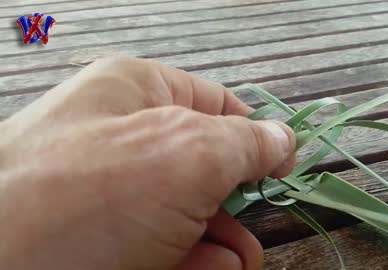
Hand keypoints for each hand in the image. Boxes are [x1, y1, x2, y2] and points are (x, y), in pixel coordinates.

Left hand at [0, 57, 295, 269]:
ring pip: (186, 213)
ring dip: (221, 238)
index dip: (253, 131)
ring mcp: (113, 197)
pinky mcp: (106, 245)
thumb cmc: (96, 192)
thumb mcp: (188, 154)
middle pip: (202, 165)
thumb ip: (245, 144)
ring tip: (239, 260)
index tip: (283, 163)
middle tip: (257, 223)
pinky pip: (165, 247)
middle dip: (237, 198)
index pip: (213, 103)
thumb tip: (284, 139)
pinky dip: (196, 261)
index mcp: (138, 93)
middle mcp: (123, 141)